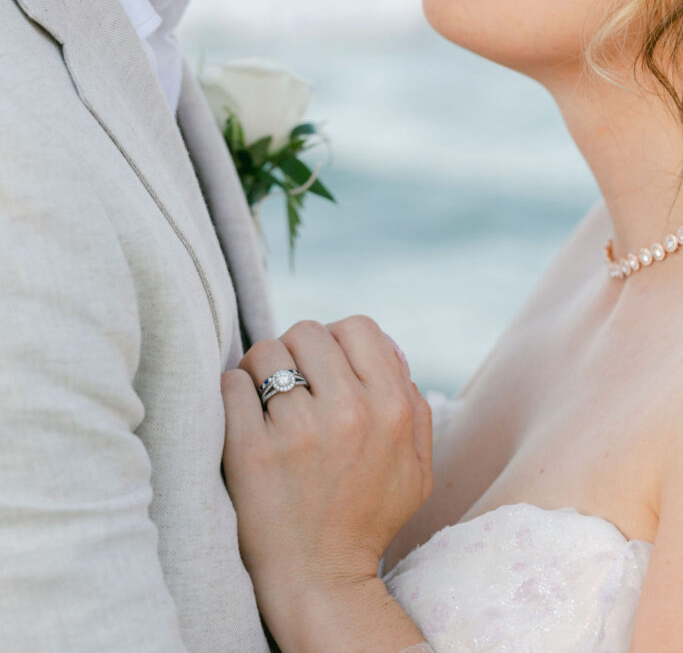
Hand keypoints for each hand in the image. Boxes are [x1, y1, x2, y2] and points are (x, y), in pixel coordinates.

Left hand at [221, 316, 432, 620]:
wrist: (321, 580)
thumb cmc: (368, 517)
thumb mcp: (416, 465)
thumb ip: (413, 403)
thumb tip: (388, 348)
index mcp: (392, 408)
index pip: (357, 326)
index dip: (337, 340)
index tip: (324, 366)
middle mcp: (349, 413)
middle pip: (307, 332)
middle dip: (296, 351)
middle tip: (291, 382)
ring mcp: (298, 431)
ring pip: (265, 352)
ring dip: (260, 369)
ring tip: (263, 397)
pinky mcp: (251, 451)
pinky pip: (231, 384)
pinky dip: (233, 390)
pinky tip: (242, 413)